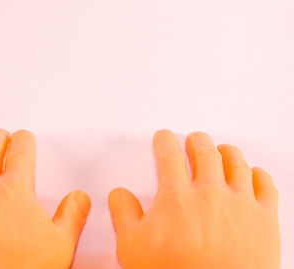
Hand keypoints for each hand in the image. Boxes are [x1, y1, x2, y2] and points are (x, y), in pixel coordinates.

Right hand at [108, 130, 279, 268]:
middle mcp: (210, 192)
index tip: (164, 137)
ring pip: (236, 162)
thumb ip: (123, 214)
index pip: (169, 156)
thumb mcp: (133, 247)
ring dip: (227, 151)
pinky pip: (264, 185)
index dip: (165, 141)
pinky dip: (257, 174)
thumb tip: (119, 194)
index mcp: (177, 196)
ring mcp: (240, 203)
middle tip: (193, 139)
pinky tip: (252, 173)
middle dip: (196, 141)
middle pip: (205, 152)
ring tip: (222, 149)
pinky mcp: (265, 219)